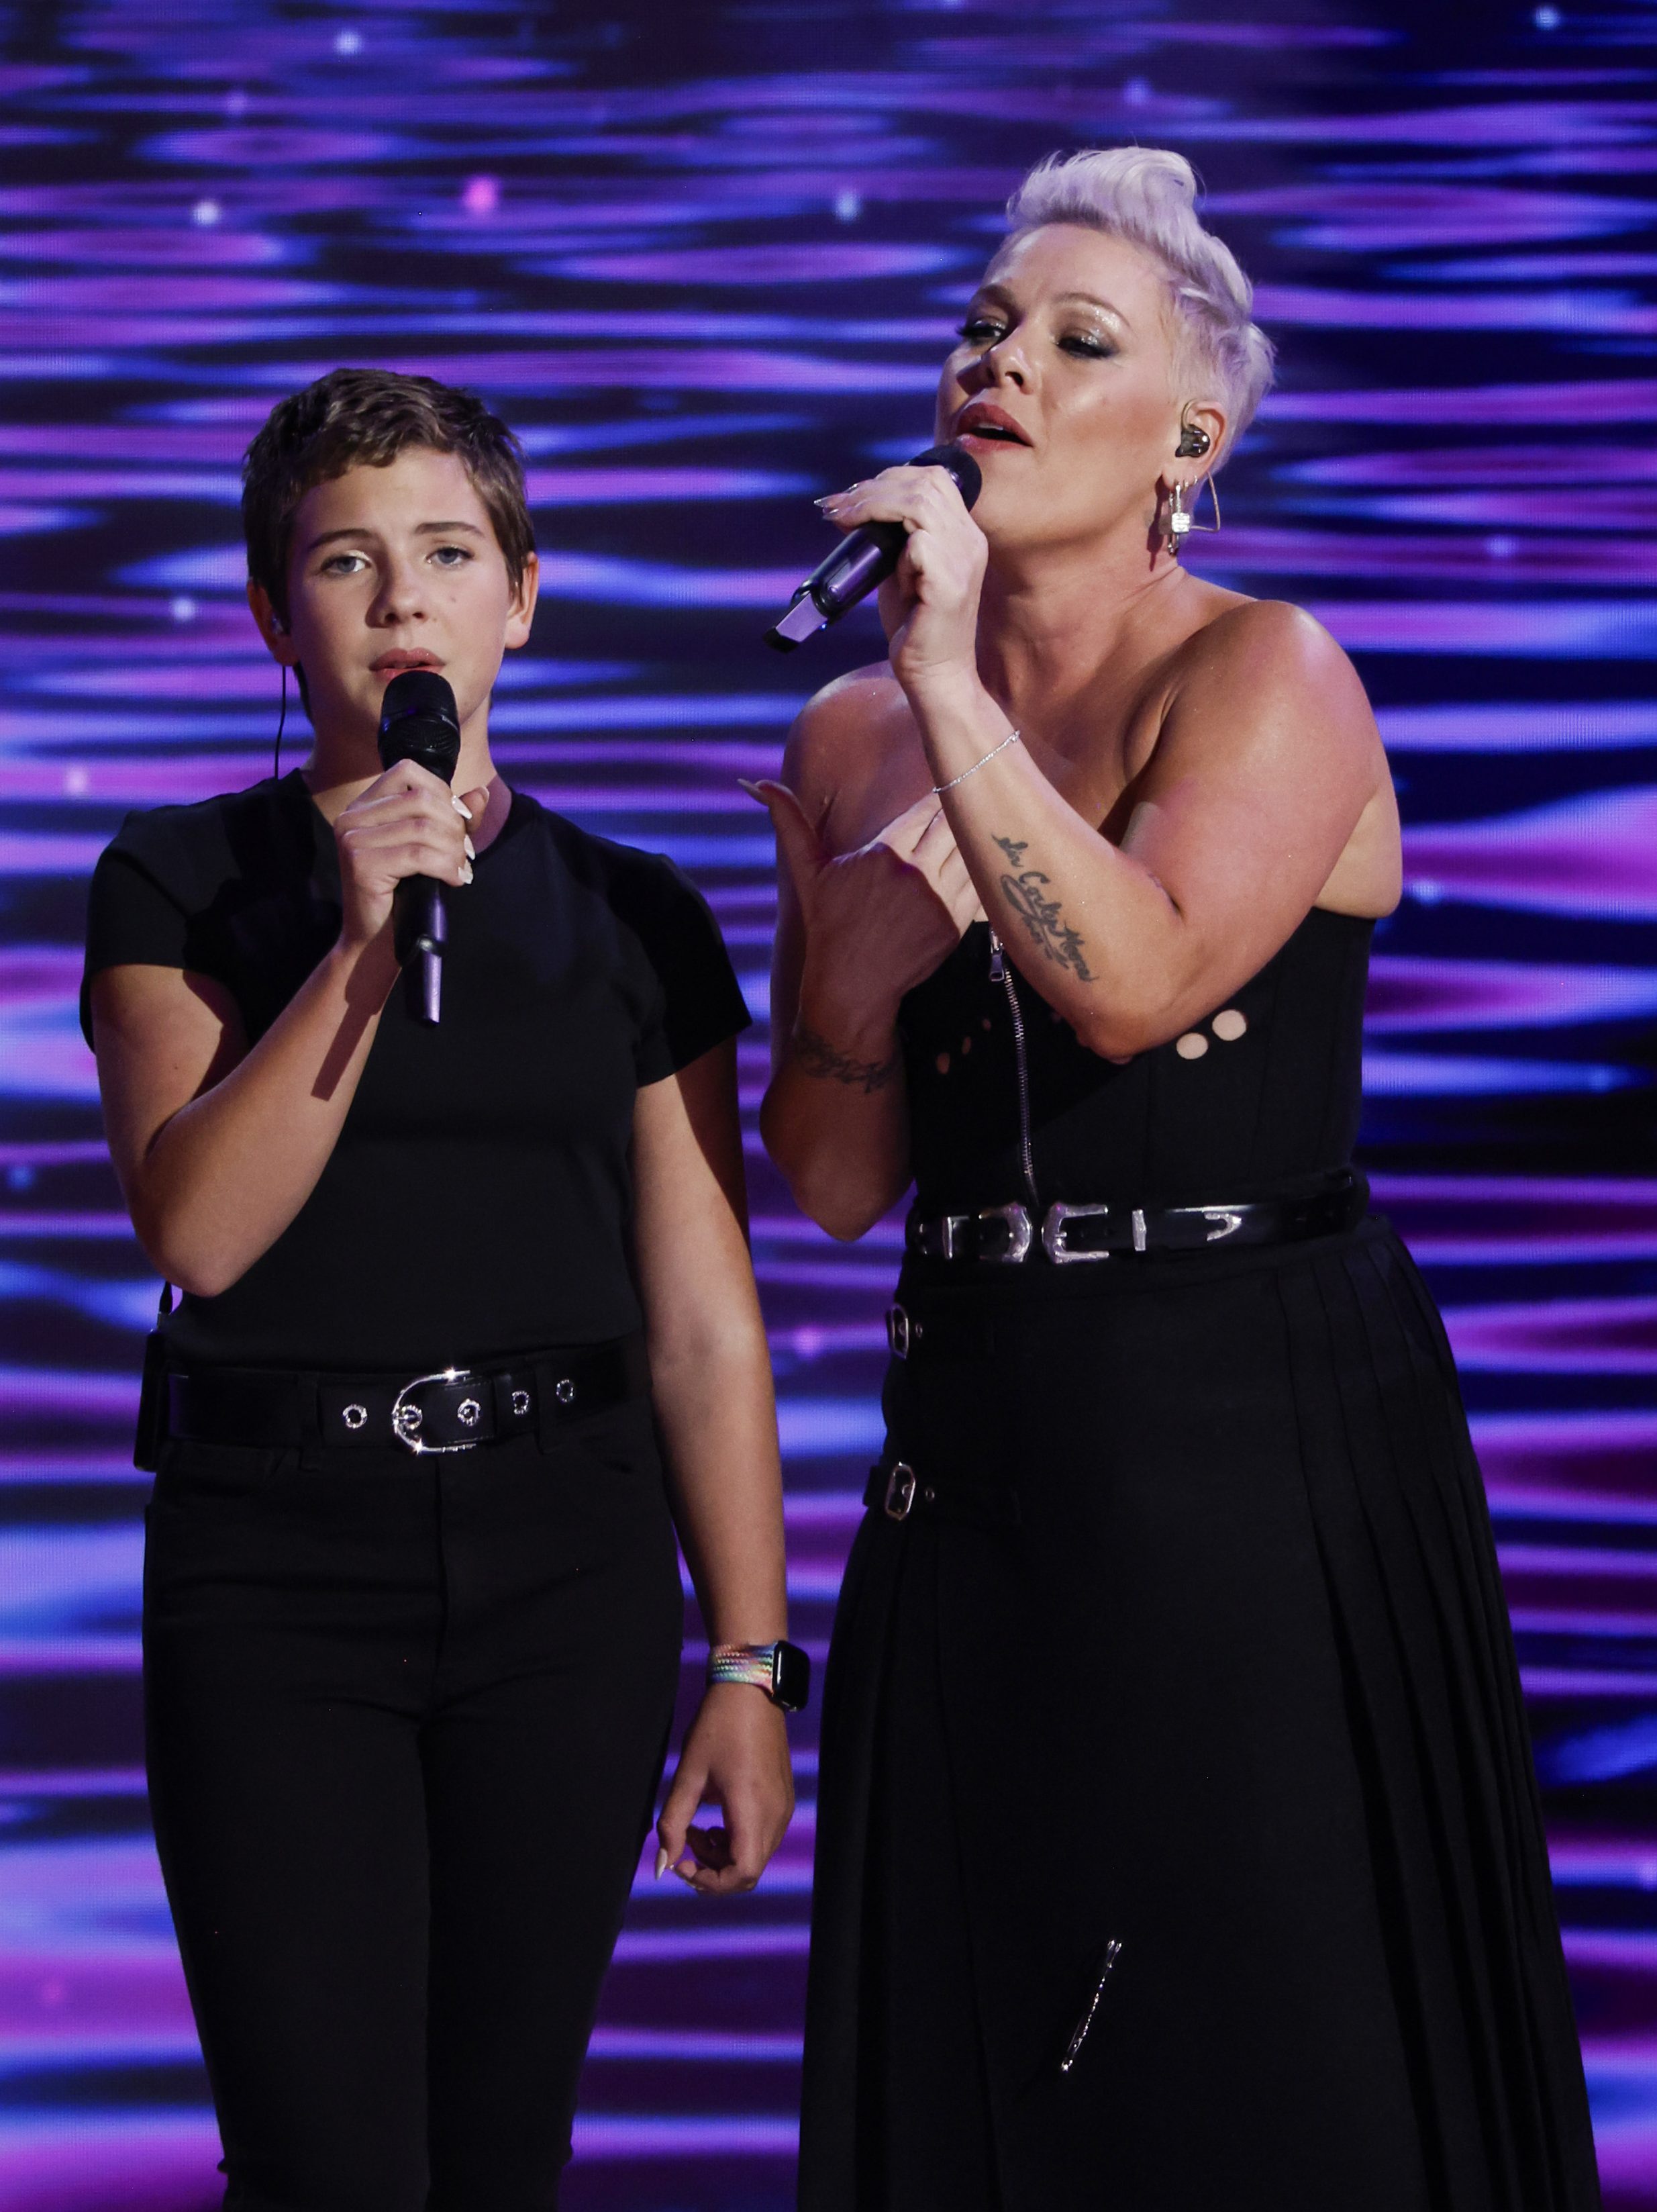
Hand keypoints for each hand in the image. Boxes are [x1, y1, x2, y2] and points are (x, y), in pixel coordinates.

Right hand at [332, 760, 489, 954]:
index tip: (459, 822)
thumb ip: (454, 819)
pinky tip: (454, 879)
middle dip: (453, 825)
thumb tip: (481, 793)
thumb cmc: (405, 893)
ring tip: (460, 868)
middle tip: (464, 853)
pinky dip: (445, 866)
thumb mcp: (433, 848)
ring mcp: (352, 838)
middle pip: (420, 799)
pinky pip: (418, 855)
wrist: (377, 940)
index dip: (441, 792)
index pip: (407, 771)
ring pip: (423, 828)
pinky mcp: (361, 863)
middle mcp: (352, 816)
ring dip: (453, 849)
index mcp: (364, 805)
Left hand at [655, 1683, 793, 1896]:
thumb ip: (673, 1823)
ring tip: (696, 1827)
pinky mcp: (783, 1799)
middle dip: (712, 1869)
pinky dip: (737, 1839)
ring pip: (756, 1856)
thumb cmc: (717, 1727)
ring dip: (723, 1854)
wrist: (751, 1689)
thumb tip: (662, 1865)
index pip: (742, 1874)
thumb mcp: (688, 1774)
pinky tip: (716, 1817)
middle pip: (749, 1871)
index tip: (683, 1863)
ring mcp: (783, 1807)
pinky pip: (763, 1837)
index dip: (710, 1882)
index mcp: (752, 1809)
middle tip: (684, 1843)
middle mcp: (775, 1814)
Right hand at [743, 782, 982, 1044]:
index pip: (926, 809)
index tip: (942, 792)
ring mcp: (939, 901)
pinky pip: (979, 886)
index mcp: (885, 852)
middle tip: (961, 813)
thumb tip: (757, 783)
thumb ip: (790, 821)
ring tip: (971, 840)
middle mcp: (915, 874)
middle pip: (954, 825)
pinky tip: (972, 874)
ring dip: (972, 845)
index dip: (935, 801)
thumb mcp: (808, 871)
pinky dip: (977, 876)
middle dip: (957, 818)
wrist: (851, 985)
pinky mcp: (955, 925)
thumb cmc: (829, 925)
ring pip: (971, 853)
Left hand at [819, 463, 986, 703]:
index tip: (850, 497)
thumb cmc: (914, 627)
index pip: (932, 479)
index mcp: (963, 533)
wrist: (933, 675)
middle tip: (839, 507)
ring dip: (874, 506)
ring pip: (919, 504)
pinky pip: (919, 544)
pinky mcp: (950, 584)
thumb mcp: (899, 571)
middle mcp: (970, 541)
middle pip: (925, 482)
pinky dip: (893, 548)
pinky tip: (878, 565)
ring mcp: (964, 560)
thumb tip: (852, 509)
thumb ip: (889, 539)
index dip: (888, 478)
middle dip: (874, 487)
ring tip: (844, 520)